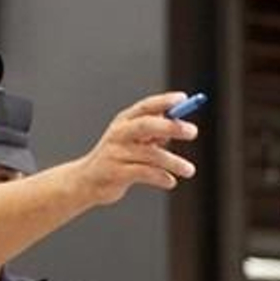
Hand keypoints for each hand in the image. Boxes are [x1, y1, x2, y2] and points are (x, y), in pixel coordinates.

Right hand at [73, 92, 198, 205]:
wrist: (86, 181)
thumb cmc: (116, 158)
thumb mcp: (134, 141)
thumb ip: (155, 132)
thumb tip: (180, 124)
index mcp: (124, 122)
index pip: (146, 107)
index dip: (164, 101)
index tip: (183, 99)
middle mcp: (119, 134)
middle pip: (146, 125)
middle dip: (171, 126)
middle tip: (193, 131)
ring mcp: (115, 153)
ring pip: (150, 154)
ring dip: (173, 162)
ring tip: (189, 170)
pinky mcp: (115, 173)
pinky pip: (145, 174)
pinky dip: (161, 178)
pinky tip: (170, 182)